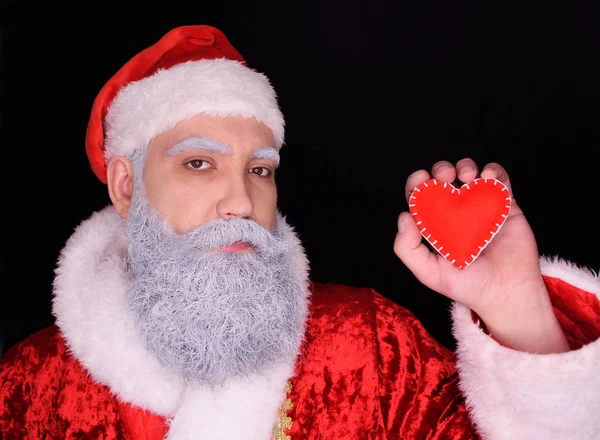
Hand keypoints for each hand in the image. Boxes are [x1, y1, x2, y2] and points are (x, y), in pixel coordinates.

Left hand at [394, 158, 569, 352]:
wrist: (506, 293)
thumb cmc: (467, 285)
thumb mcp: (429, 273)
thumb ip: (408, 249)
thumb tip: (404, 217)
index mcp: (435, 223)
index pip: (420, 196)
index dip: (417, 183)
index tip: (421, 180)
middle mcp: (456, 212)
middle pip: (443, 179)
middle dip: (441, 170)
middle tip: (445, 177)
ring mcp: (480, 207)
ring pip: (470, 173)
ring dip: (465, 166)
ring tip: (467, 176)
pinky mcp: (505, 205)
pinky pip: (499, 180)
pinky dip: (493, 171)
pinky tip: (487, 177)